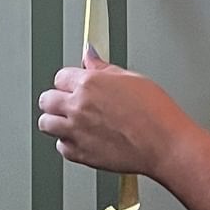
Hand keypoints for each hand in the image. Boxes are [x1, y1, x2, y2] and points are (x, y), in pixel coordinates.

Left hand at [37, 49, 186, 174]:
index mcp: (89, 84)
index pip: (60, 77)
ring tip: (71, 122)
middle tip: (69, 103)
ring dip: (56, 121)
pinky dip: (68, 144)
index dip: (69, 81)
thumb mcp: (132, 79)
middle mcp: (78, 106)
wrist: (164, 144)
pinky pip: (60, 147)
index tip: (75, 86)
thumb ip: (104, 68)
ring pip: (45, 123)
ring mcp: (75, 131)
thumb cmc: (156, 113)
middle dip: (56, 100)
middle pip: (46, 99)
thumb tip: (90, 55)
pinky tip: (83, 139)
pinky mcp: (79, 154)